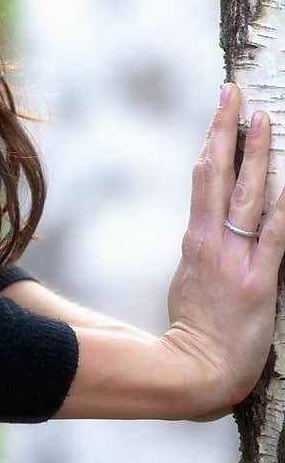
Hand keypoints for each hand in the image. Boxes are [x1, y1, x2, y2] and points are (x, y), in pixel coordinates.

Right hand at [164, 83, 284, 417]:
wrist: (198, 369)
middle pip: (219, 173)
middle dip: (227, 129)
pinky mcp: (260, 282)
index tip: (221, 107)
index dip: (213, 137)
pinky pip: (276, 237)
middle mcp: (214, 240)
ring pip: (247, 195)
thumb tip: (207, 224)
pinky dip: (284, 208)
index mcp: (196, 238)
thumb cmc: (195, 327)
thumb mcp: (188, 278)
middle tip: (233, 92)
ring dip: (256, 154)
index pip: (204, 176)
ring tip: (262, 119)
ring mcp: (237, 259)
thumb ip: (201, 247)